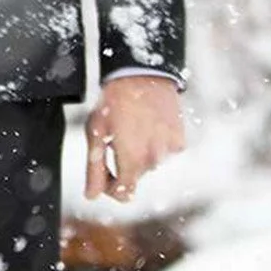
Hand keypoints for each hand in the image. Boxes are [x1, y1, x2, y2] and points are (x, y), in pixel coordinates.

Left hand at [83, 73, 185, 202]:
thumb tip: (91, 196)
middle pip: (135, 175)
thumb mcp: (96, 133)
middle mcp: (153, 159)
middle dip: (124, 164)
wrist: (142, 74)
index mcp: (131, 160)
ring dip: (141, 152)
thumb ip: (94, 169)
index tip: (105, 175)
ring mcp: (169, 150)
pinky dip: (156, 143)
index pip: (124, 193)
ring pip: (151, 163)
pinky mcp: (179, 139)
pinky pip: (165, 150)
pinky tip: (148, 125)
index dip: (110, 188)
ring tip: (132, 126)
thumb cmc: (114, 101)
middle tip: (115, 137)